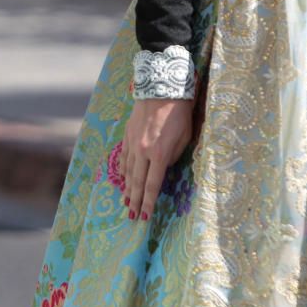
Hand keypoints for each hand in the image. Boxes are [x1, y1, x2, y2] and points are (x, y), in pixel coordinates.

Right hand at [120, 98, 192, 221]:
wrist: (161, 90)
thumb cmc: (179, 114)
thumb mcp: (185, 138)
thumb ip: (174, 156)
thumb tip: (165, 168)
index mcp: (159, 155)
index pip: (152, 185)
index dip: (148, 203)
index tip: (145, 216)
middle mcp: (143, 152)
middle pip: (137, 182)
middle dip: (134, 201)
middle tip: (131, 217)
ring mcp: (133, 144)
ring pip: (128, 172)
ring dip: (127, 189)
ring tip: (125, 203)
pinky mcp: (128, 135)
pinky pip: (124, 157)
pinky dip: (122, 170)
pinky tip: (122, 178)